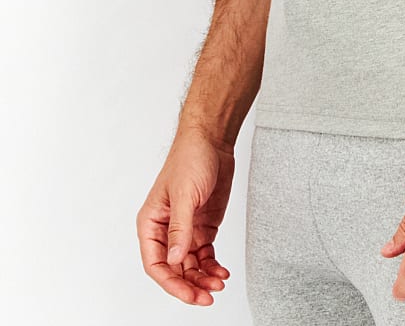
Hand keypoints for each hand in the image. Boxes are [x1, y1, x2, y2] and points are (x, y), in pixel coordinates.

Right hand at [136, 125, 234, 306]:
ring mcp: (186, 229)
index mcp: (151, 222)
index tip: (188, 294)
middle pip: (174, 270)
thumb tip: (176, 260)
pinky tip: (221, 272)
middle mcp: (166, 230)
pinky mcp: (203, 226)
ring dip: (203, 278)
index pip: (155, 263)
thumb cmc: (190, 157)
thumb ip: (180, 229)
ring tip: (218, 284)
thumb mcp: (184, 194)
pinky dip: (212, 266)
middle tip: (208, 296)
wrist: (212, 139)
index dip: (170, 283)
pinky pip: (205, 255)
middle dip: (190, 285)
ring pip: (190, 266)